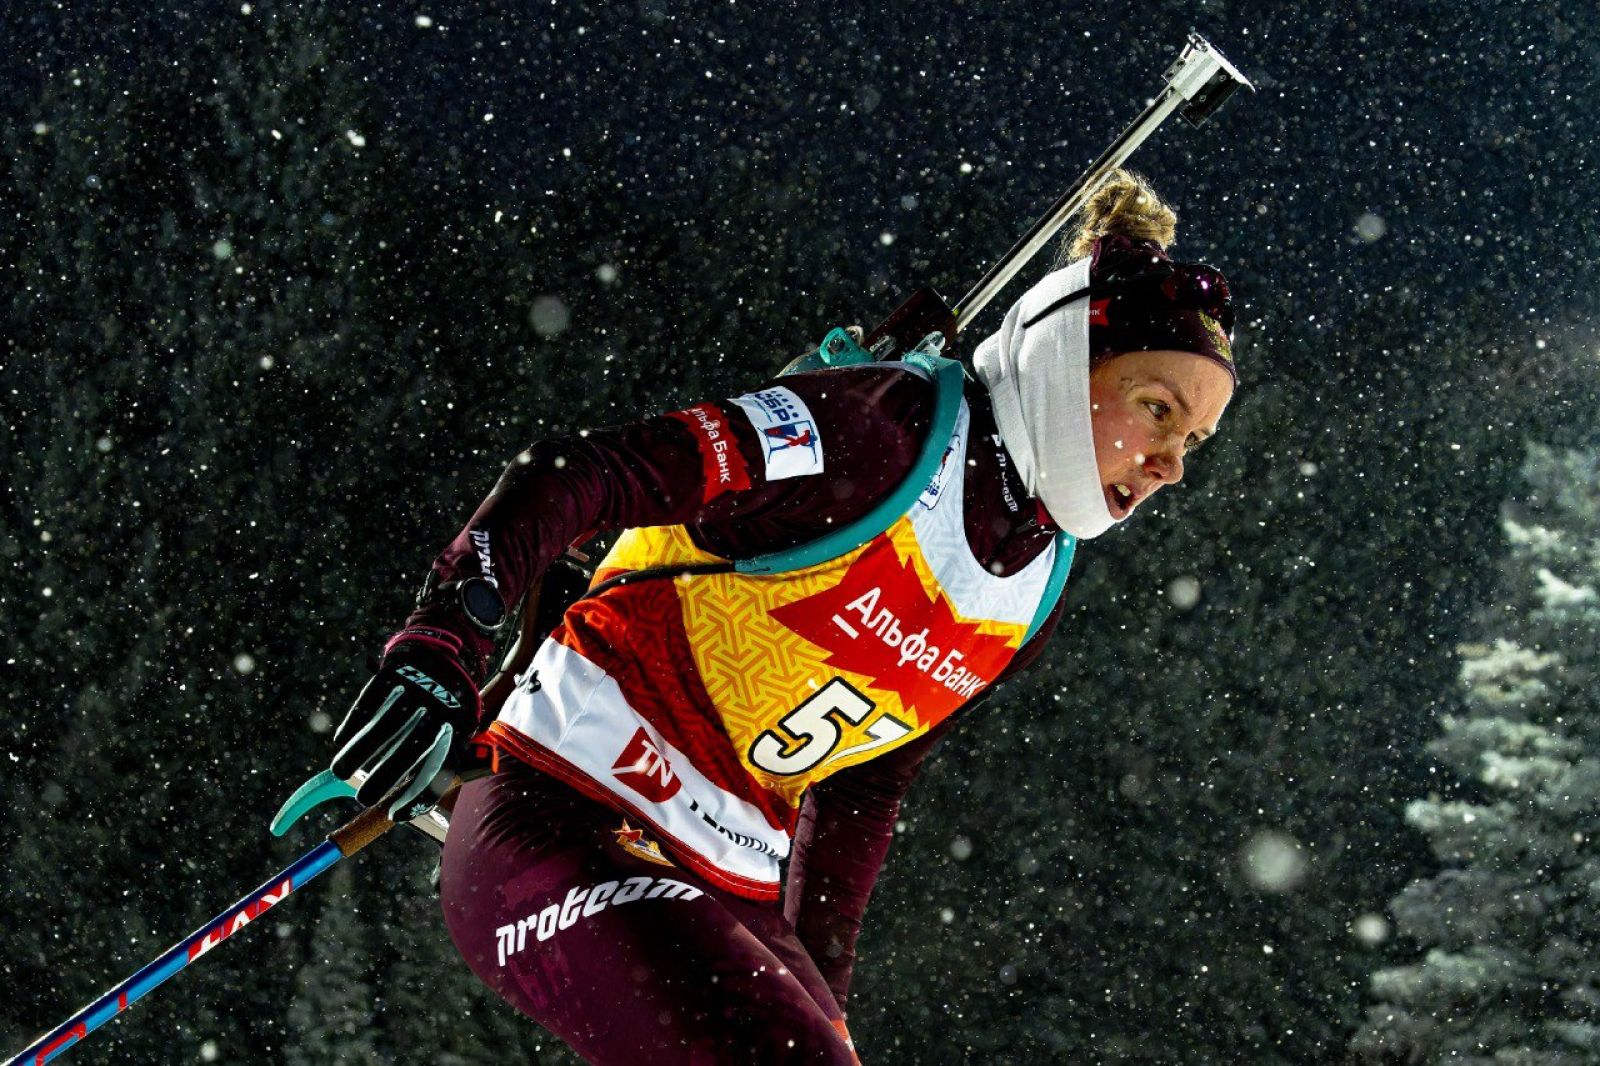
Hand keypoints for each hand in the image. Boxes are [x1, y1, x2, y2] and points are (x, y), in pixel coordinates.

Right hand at [331, 630, 482, 818]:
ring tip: (341, 772)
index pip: (441, 769)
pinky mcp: (395, 672)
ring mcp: (417, 688)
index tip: (394, 815)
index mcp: (461, 727)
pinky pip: (370, 702)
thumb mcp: (457, 728)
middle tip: (364, 798)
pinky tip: (341, 740)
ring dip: (358, 752)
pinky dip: (353, 724)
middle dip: (384, 779)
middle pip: (410, 750)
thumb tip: (408, 806)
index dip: (417, 796)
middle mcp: (440, 708)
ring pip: (384, 726)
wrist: (446, 650)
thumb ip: (437, 761)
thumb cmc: (446, 705)